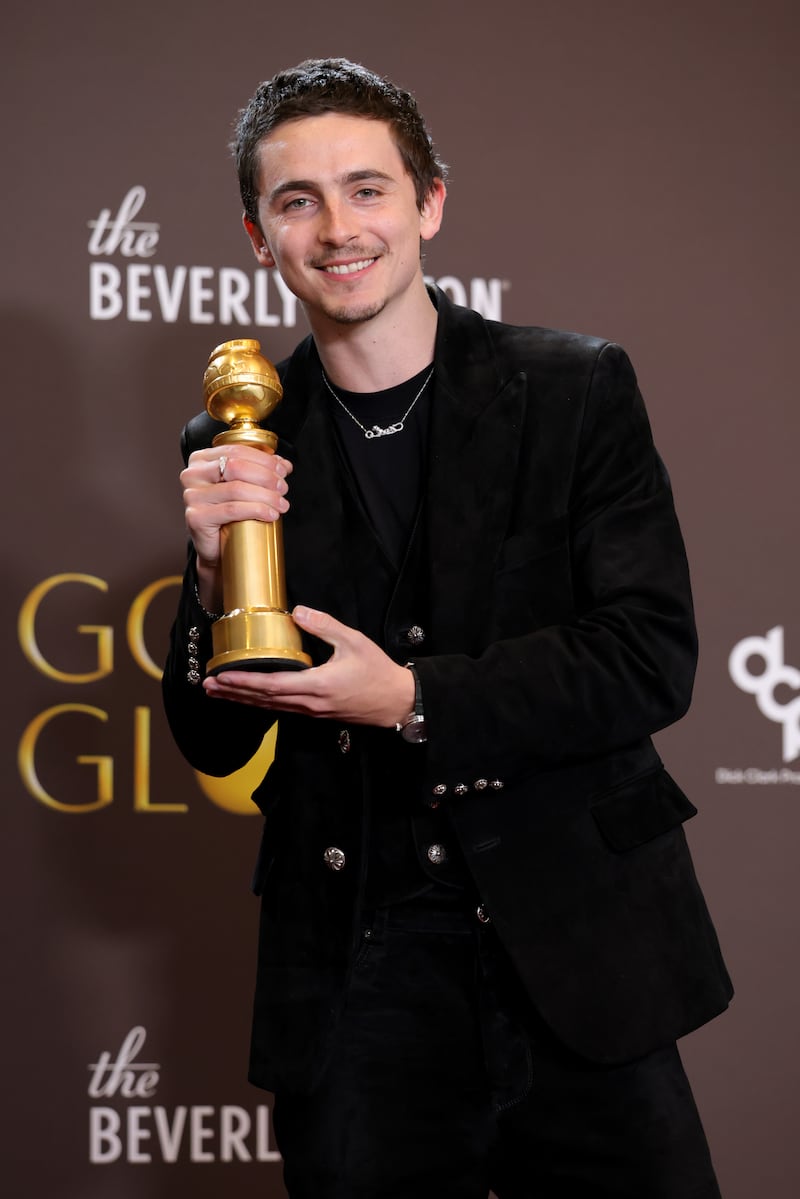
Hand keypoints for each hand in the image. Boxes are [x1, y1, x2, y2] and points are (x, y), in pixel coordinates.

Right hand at [181, 446, 291, 608]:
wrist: (217, 548)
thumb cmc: (230, 515)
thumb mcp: (245, 487)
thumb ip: (261, 471)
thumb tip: (284, 465)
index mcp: (201, 460)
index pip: (236, 450)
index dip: (264, 459)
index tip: (283, 471)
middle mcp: (192, 475)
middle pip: (237, 467)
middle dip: (266, 477)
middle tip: (283, 488)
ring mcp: (192, 496)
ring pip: (237, 489)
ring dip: (266, 496)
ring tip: (282, 504)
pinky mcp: (196, 517)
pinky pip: (232, 509)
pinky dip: (257, 510)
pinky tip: (271, 515)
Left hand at [203, 607, 415, 728]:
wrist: (396, 701)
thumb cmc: (378, 672)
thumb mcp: (355, 642)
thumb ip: (325, 625)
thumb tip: (297, 611)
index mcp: (317, 685)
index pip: (271, 685)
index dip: (243, 682)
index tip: (221, 676)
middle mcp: (309, 703)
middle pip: (263, 700)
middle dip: (233, 693)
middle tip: (207, 685)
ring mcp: (311, 711)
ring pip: (269, 707)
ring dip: (242, 700)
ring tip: (218, 693)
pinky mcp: (315, 712)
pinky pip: (281, 708)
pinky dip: (260, 702)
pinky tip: (249, 698)